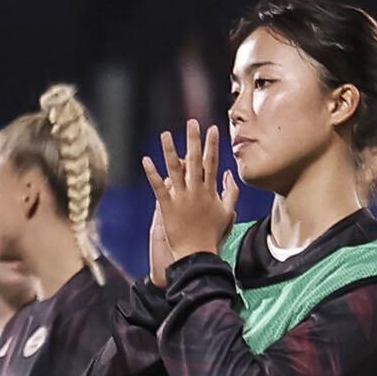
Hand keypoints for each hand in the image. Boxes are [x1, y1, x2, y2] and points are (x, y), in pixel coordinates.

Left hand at [144, 121, 234, 280]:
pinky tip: (146, 160)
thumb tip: (228, 174)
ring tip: (165, 134)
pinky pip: (158, 186)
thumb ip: (230, 192)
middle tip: (191, 122)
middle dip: (194, 140)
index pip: (212, 162)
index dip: (213, 145)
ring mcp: (181, 198)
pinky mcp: (167, 206)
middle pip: (196, 161)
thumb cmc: (212, 233)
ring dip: (170, 151)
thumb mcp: (227, 212)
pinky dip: (152, 173)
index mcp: (210, 191)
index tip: (213, 129)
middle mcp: (197, 191)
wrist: (197, 253)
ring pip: (175, 170)